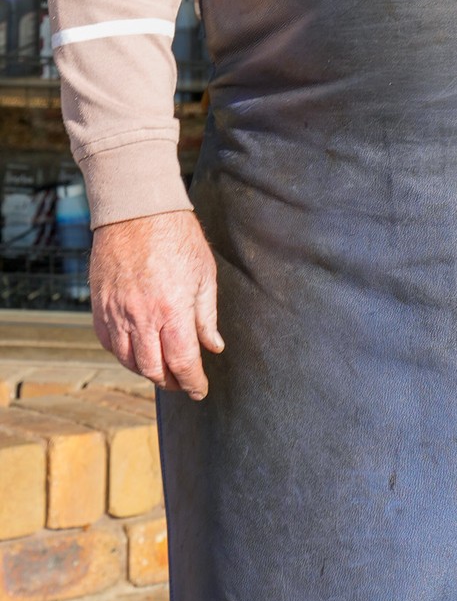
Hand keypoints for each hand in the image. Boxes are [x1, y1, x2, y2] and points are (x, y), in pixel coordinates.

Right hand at [89, 210, 224, 400]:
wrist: (137, 210)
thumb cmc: (177, 236)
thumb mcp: (204, 273)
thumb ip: (207, 315)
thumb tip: (213, 346)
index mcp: (172, 310)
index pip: (183, 362)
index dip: (193, 382)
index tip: (200, 390)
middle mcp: (141, 317)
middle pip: (153, 369)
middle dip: (170, 381)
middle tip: (183, 381)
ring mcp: (116, 313)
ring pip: (129, 360)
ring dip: (147, 370)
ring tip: (162, 369)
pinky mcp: (99, 307)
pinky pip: (109, 343)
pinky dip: (124, 354)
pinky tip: (137, 350)